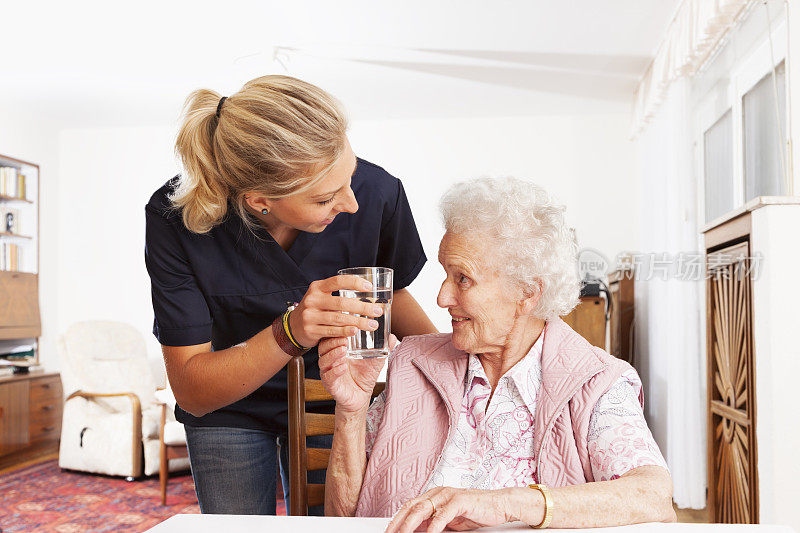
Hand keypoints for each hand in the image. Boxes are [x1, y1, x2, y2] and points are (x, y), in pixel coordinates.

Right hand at [288, 275, 384, 348]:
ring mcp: (310, 315)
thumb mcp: (322, 296)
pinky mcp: (310, 330)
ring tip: (372, 324)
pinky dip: (345, 331)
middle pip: (341, 302)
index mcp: (317, 287)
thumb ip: (339, 294)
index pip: (338, 281)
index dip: (354, 283)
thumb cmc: (316, 309)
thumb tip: (369, 294)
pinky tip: (356, 331)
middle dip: (362, 307)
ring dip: (358, 322)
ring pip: (338, 318)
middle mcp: (312, 299)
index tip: (370, 288)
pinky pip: (331, 331)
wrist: (294, 326)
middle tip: (377, 311)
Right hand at [318, 335, 397, 412]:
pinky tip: (343, 367)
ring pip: (323, 361)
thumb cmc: (364, 376)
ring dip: (333, 355)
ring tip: (344, 351)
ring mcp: (329, 372)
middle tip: (345, 339)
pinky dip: (335, 371)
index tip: (347, 327)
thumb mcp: (376, 360)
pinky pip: (328, 377)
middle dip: (333, 342)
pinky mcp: (331, 385)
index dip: (337, 332)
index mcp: (339, 351)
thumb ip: (383, 348)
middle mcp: (331, 360)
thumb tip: (392, 337)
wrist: (362, 397)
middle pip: (323, 347)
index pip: (332, 337)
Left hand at [386, 487, 522, 532]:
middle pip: (412, 507)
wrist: (500, 505)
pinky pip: (443, 513)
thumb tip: (415, 531)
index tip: (389, 532)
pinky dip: (434, 525)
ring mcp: (449, 494)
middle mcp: (438, 492)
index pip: (409, 507)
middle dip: (398, 523)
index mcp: (434, 495)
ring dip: (410, 524)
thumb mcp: (450, 521)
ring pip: (423, 509)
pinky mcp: (460, 500)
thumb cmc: (475, 513)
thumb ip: (433, 523)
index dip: (397, 520)